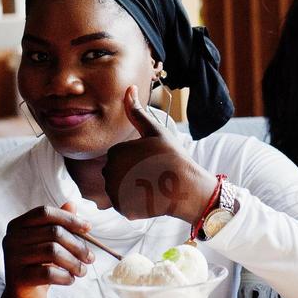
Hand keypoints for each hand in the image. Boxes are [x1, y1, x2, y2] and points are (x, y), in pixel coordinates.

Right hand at [0, 202, 94, 297]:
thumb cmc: (39, 266)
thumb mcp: (48, 244)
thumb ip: (58, 224)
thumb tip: (72, 203)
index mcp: (17, 226)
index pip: (45, 213)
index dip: (69, 218)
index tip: (88, 228)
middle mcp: (11, 239)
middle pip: (53, 232)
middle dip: (77, 245)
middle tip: (90, 258)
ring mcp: (12, 258)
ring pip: (53, 252)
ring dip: (74, 262)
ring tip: (82, 271)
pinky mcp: (18, 278)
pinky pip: (49, 273)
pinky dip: (65, 276)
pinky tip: (70, 280)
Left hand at [103, 86, 216, 222]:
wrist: (186, 187)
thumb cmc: (172, 156)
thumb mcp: (154, 130)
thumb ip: (136, 111)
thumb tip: (128, 87)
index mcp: (115, 152)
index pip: (119, 155)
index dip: (137, 157)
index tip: (152, 159)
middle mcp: (110, 173)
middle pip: (117, 172)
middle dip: (131, 172)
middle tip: (153, 172)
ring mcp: (116, 194)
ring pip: (119, 188)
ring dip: (132, 187)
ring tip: (151, 184)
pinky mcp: (123, 209)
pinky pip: (124, 204)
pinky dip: (134, 202)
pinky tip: (149, 197)